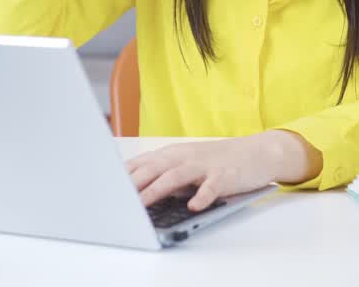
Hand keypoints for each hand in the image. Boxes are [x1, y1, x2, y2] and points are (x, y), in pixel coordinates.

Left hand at [126, 131, 321, 211]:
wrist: (256, 152)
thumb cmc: (217, 161)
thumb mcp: (186, 164)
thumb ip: (163, 174)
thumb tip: (134, 192)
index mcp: (172, 154)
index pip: (140, 163)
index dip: (121, 176)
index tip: (102, 187)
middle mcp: (185, 157)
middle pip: (153, 168)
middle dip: (132, 184)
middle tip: (114, 199)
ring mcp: (204, 165)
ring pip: (176, 176)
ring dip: (156, 190)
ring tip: (141, 205)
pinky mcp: (224, 176)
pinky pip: (212, 187)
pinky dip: (202, 196)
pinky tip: (193, 206)